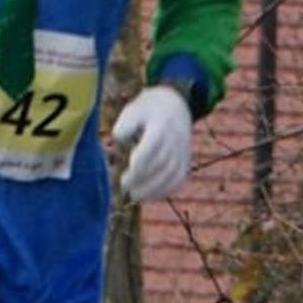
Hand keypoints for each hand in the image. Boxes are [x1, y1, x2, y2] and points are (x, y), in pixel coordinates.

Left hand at [114, 86, 193, 202]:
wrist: (176, 105)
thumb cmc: (147, 109)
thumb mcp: (133, 109)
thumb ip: (125, 123)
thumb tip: (118, 138)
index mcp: (161, 125)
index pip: (152, 146)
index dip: (140, 163)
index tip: (125, 173)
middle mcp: (175, 140)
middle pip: (162, 164)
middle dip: (143, 179)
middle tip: (124, 186)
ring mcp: (182, 151)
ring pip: (172, 174)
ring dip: (154, 189)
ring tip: (134, 197)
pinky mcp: (185, 160)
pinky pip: (179, 178)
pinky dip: (166, 190)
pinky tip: (149, 197)